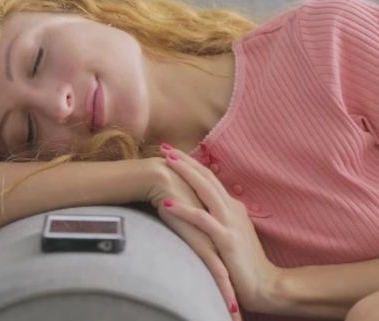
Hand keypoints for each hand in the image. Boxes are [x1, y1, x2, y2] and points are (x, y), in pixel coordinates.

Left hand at [159, 145, 281, 313]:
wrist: (267, 286)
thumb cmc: (245, 262)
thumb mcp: (232, 233)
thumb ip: (219, 219)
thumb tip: (201, 209)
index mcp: (232, 206)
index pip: (209, 178)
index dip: (191, 164)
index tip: (172, 152)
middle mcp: (231, 208)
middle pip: (206, 177)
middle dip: (185, 160)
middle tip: (164, 146)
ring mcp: (230, 222)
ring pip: (205, 190)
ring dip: (185, 174)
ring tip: (165, 162)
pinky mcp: (227, 239)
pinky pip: (203, 221)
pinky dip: (185, 210)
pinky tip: (167, 204)